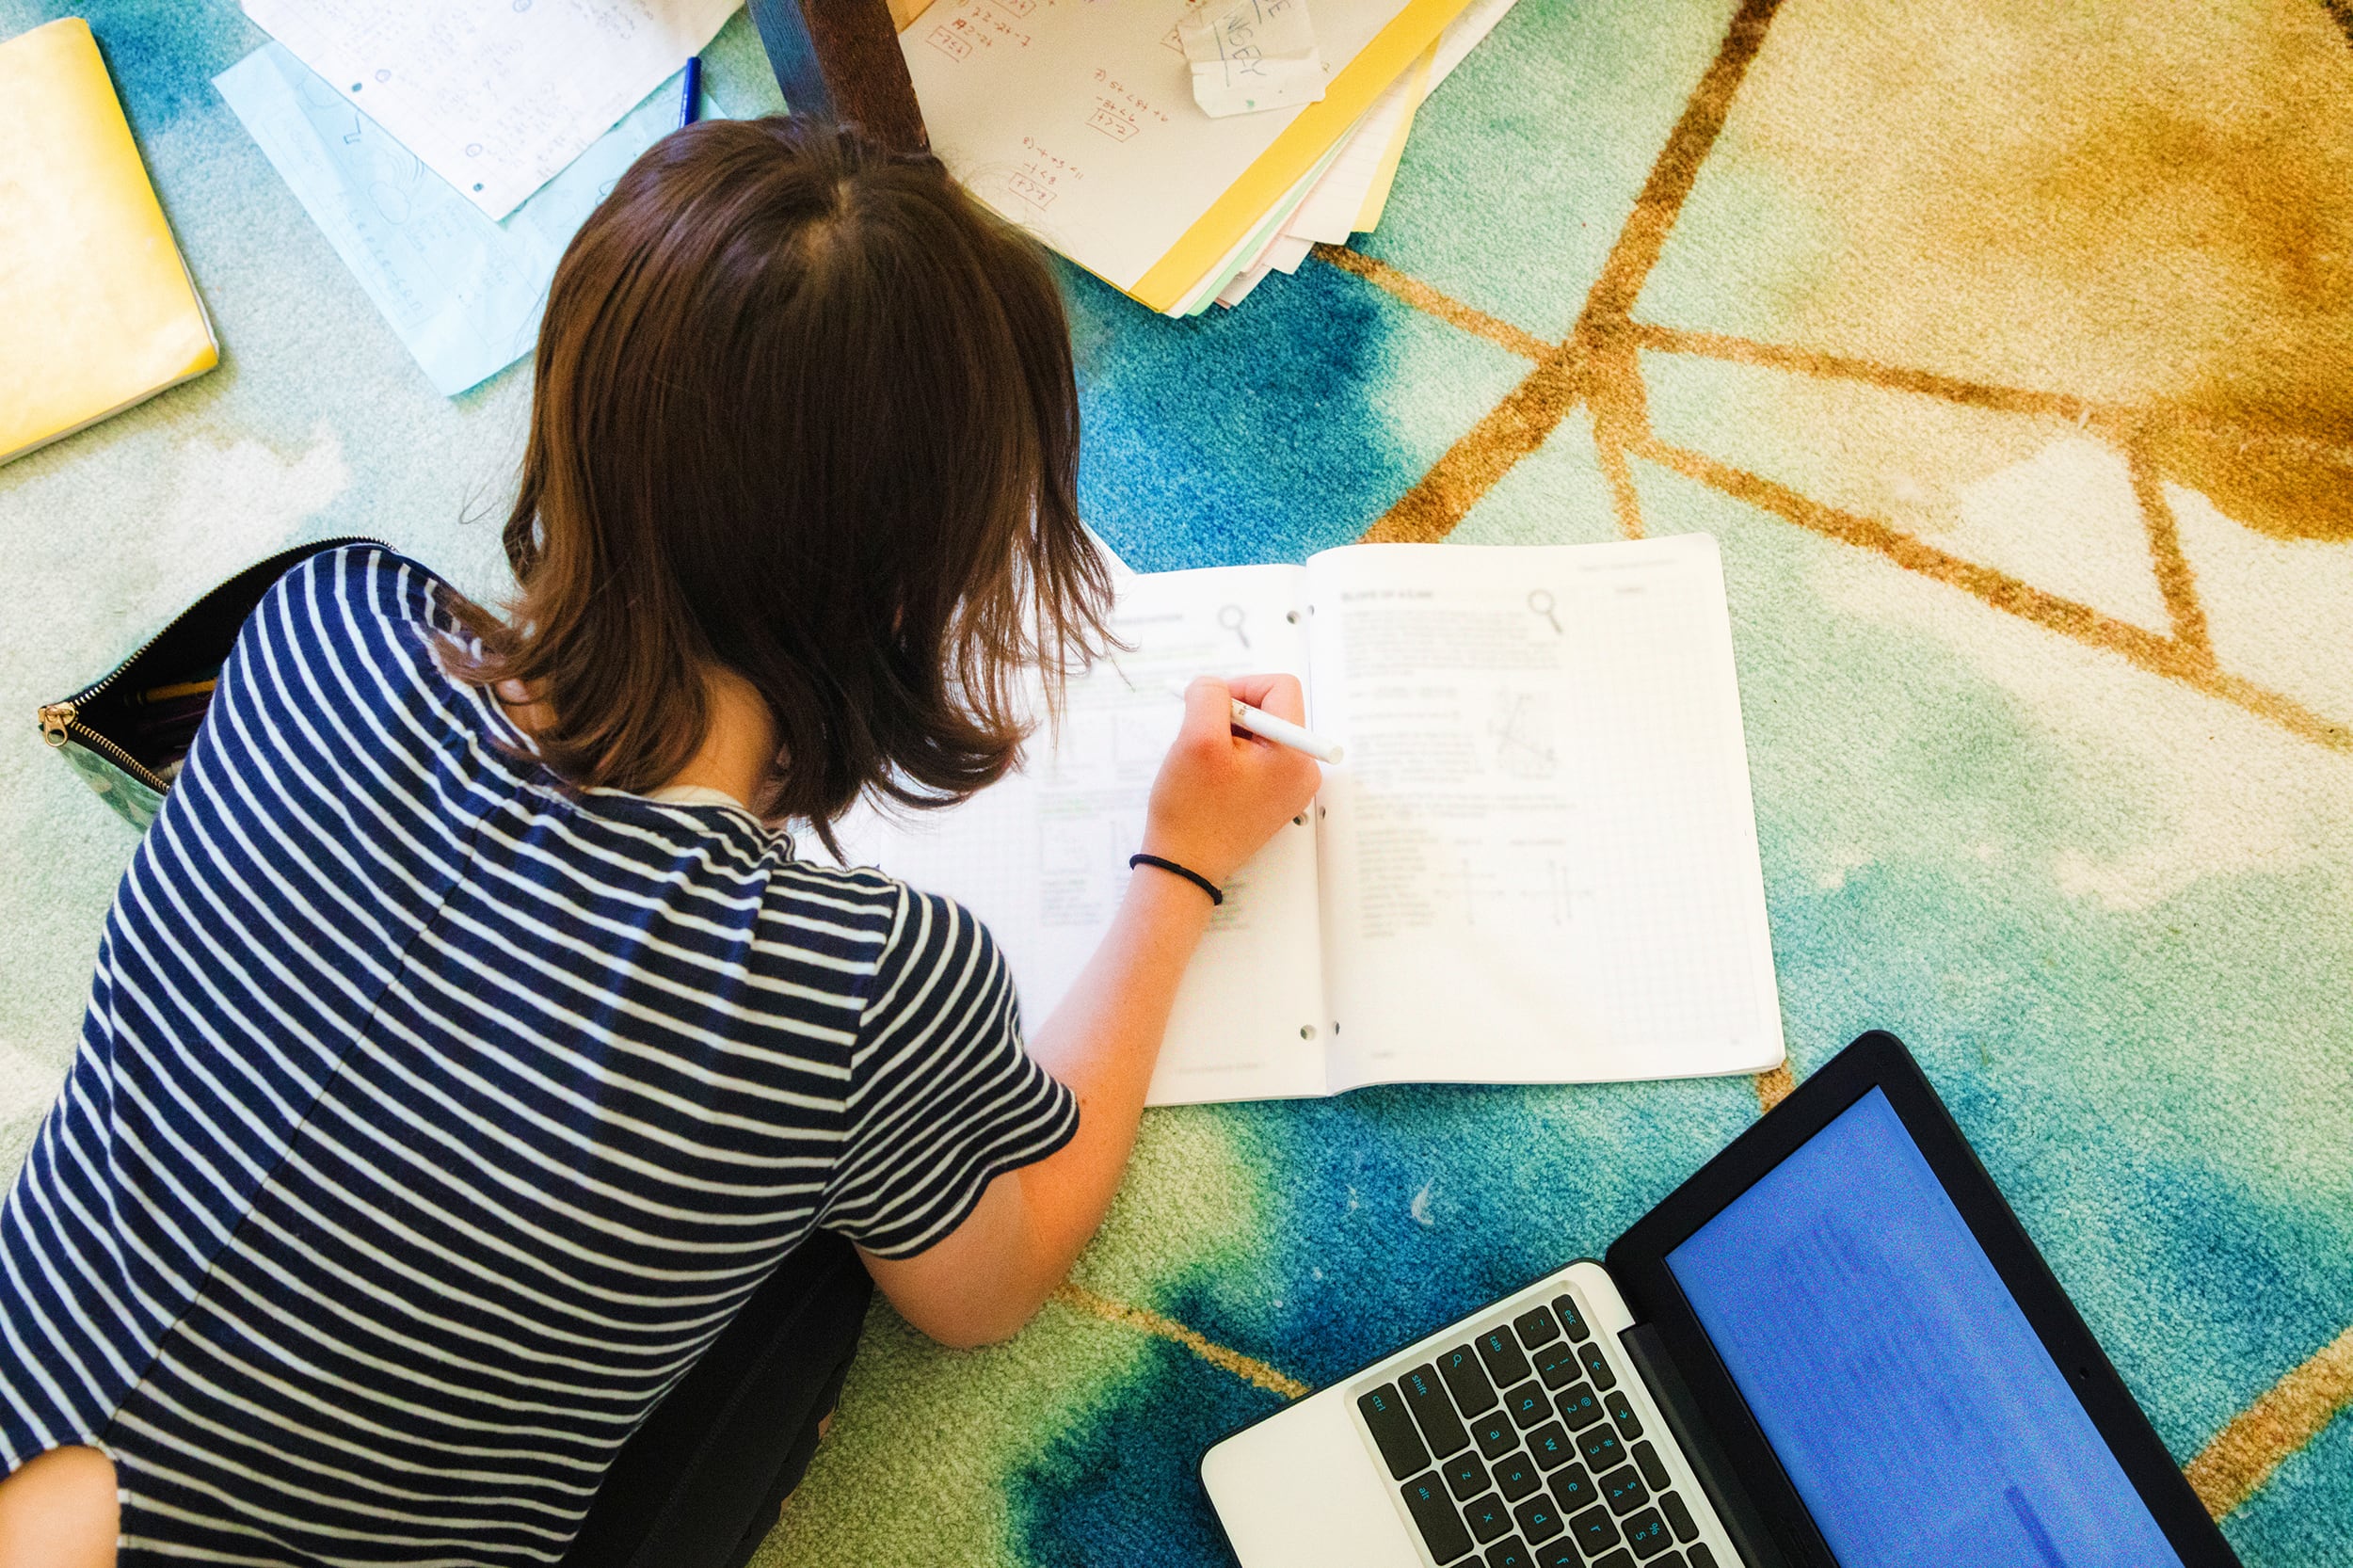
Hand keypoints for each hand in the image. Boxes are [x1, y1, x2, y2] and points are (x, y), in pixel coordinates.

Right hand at [1141, 674, 1323, 887]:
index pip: (1279, 688)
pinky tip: (1209, 779)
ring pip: (1259, 733)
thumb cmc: (1191, 811)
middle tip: (1200, 739)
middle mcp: (1303, 770)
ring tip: (1203, 765)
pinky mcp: (1274, 798)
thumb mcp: (1195, 739)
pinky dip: (1229, 756)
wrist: (1185, 867)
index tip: (1209, 707)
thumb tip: (1214, 684)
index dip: (1240, 686)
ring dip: (1227, 736)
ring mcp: (1290, 787)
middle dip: (1231, 715)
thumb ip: (1209, 696)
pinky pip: (1256, 757)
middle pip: (1271, 710)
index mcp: (1294, 754)